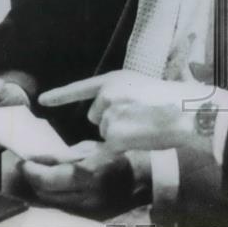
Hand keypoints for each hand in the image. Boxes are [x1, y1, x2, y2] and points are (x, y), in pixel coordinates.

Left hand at [19, 140, 132, 211]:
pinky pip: (63, 207)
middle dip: (33, 180)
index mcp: (88, 174)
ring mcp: (87, 210)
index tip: (23, 161)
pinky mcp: (88, 217)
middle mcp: (86, 196)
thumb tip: (37, 158)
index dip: (31, 170)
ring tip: (39, 175)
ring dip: (41, 189)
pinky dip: (54, 197)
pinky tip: (54, 186)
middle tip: (28, 167)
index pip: (47, 178)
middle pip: (45, 193)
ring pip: (51, 203)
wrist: (142, 178)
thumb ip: (63, 155)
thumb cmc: (118, 156)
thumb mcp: (91, 148)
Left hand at [39, 71, 209, 153]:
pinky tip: (140, 137)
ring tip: (144, 124)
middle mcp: (107, 95)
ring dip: (120, 133)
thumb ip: (119, 95)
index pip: (81, 88)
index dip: (60, 95)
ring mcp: (109, 115)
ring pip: (104, 132)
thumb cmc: (171, 100)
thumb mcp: (140, 86)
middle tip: (139, 116)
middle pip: (96, 116)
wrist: (186, 112)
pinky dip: (122, 146)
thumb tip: (106, 113)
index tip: (42, 100)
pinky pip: (109, 146)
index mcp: (114, 79)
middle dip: (111, 121)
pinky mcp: (114, 135)